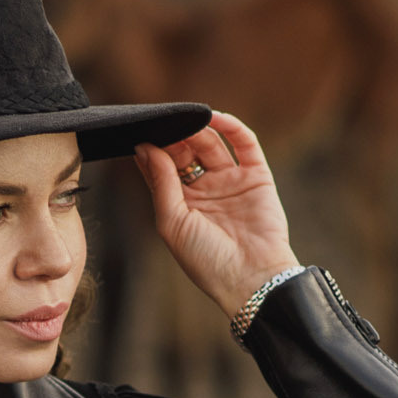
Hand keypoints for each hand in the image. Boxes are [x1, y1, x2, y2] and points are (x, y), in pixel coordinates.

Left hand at [134, 114, 296, 322]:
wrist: (250, 278)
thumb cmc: (207, 260)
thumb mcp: (172, 222)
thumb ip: (160, 183)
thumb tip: (145, 148)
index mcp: (181, 204)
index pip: (162, 168)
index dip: (152, 151)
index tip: (141, 133)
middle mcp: (205, 191)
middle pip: (185, 153)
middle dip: (173, 138)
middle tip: (163, 124)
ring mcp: (231, 182)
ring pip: (211, 145)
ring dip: (197, 129)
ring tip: (185, 120)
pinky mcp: (256, 177)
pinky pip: (244, 144)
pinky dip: (231, 127)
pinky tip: (214, 118)